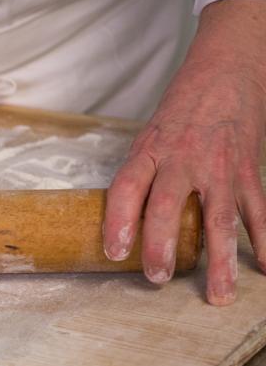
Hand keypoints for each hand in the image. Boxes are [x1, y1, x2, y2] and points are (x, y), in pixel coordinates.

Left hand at [104, 0, 265, 304]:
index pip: (126, 188)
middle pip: (166, 208)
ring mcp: (220, 167)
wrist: (228, 69)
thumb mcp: (149, 135)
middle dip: (160, 247)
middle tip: (156, 277)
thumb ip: (141, 174)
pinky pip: (258, 211)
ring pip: (219, 220)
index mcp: (149, 150)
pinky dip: (264, 241)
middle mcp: (182, 159)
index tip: (114, 253)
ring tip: (218, 295)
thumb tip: (123, 222)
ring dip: (219, 261)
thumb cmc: (181, 109)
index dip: (117, 222)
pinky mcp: (250, 170)